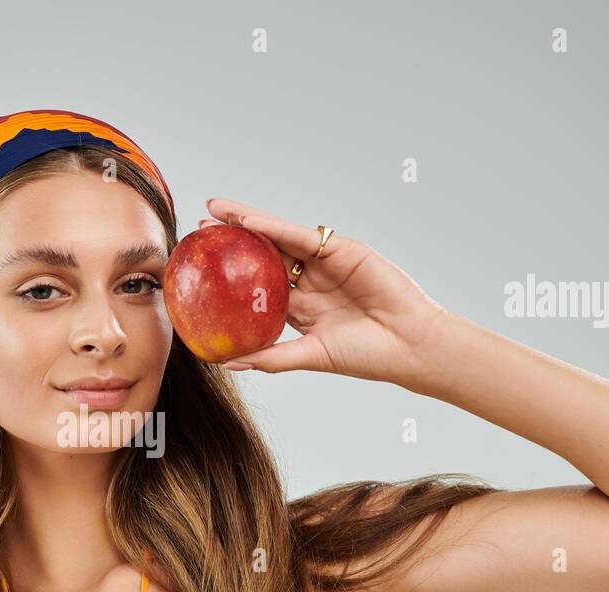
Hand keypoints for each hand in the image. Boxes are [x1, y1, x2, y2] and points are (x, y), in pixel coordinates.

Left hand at [202, 197, 452, 386]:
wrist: (410, 346)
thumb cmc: (367, 356)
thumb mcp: (310, 356)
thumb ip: (271, 357)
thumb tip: (228, 362)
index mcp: (300, 308)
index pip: (256, 286)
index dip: (229, 275)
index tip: (199, 268)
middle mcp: (310, 282)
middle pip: (263, 255)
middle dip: (232, 239)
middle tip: (198, 227)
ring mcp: (325, 264)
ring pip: (278, 237)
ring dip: (246, 222)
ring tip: (215, 211)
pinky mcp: (342, 249)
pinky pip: (301, 236)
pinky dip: (274, 227)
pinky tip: (248, 221)